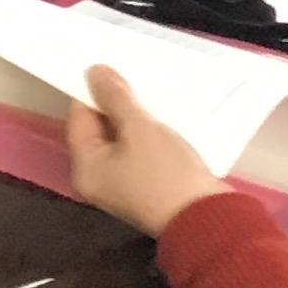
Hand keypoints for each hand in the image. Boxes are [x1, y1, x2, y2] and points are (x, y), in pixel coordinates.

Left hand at [64, 63, 226, 236]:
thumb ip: (115, 98)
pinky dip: (149, 135)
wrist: (208, 218)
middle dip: (116, 104)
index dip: (91, 92)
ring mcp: (125, 185)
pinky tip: (165, 117)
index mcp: (86, 168)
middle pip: (100, 130)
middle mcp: (99, 179)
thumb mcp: (139, 129)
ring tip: (151, 91)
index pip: (79, 119)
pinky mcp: (148, 187)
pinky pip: (141, 152)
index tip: (110, 68)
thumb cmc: (166, 173)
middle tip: (133, 75)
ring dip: (136, 118)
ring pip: (124, 140)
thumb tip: (93, 72)